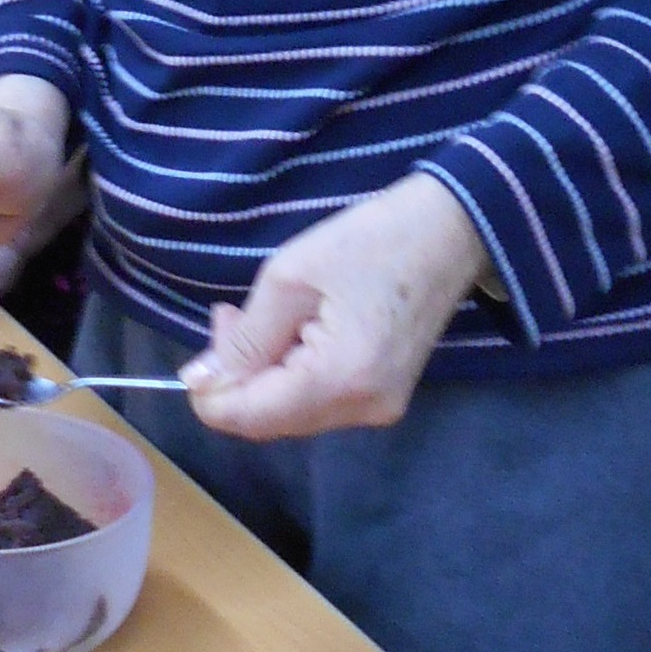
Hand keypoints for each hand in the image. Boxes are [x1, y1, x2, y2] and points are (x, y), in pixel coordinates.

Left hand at [180, 173, 487, 441]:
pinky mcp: (386, 396)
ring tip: (257, 316)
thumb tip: (200, 379)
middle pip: (269, 420)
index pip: (249, 417)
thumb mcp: (290, 278)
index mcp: (338, 381)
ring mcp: (379, 408)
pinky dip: (292, 372)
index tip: (206, 340)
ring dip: (263, 372)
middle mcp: (362, 410)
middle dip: (237, 376)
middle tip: (230, 315)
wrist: (451, 231)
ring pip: (291, 412)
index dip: (210, 392)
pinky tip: (292, 329)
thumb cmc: (370, 241)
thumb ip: (244, 337)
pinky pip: (318, 400)